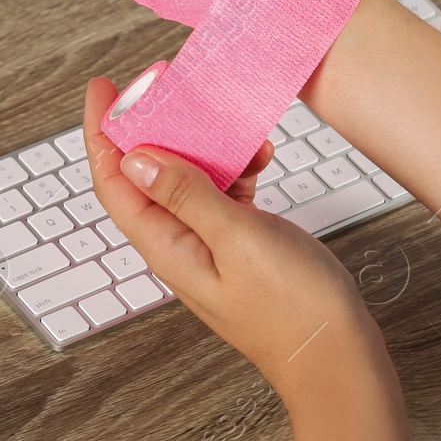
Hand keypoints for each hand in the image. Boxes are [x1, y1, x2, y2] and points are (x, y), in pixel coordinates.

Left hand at [83, 77, 383, 404]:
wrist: (337, 355)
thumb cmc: (292, 308)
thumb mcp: (237, 238)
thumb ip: (186, 195)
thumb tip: (134, 159)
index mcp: (166, 247)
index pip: (114, 182)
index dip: (102, 132)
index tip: (102, 88)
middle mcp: (178, 245)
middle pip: (145, 174)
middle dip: (151, 127)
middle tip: (166, 86)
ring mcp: (208, 245)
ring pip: (188, 180)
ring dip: (203, 146)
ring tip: (228, 122)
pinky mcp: (238, 244)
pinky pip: (222, 195)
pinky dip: (236, 169)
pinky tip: (259, 157)